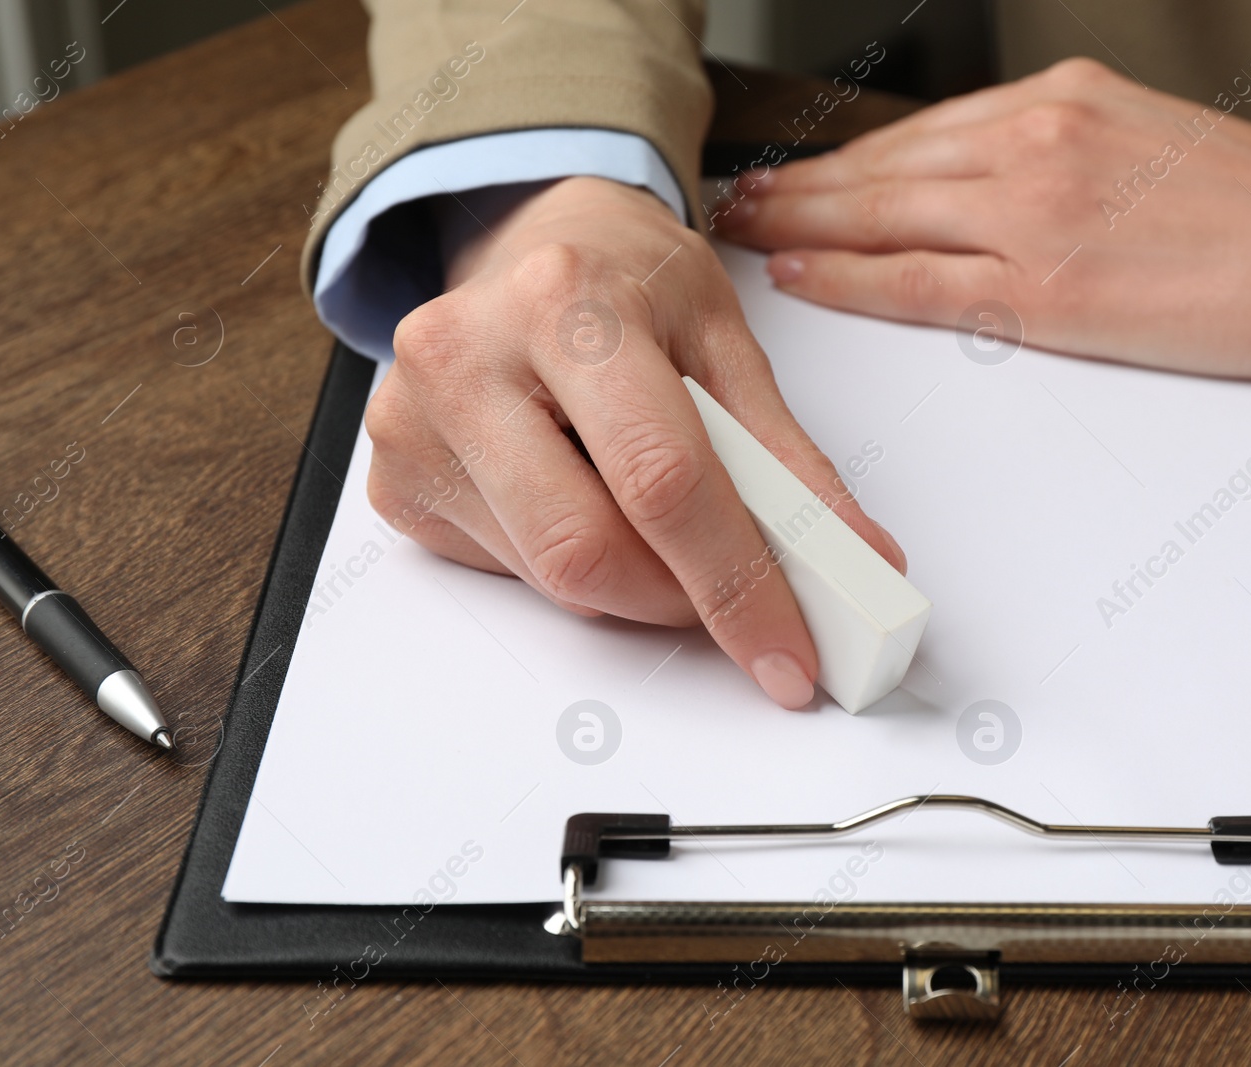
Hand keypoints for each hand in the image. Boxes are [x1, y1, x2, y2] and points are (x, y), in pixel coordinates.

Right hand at [364, 177, 906, 708]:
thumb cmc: (628, 281)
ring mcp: (410, 425)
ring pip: (550, 578)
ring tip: (648, 505)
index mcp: (562, 301)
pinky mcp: (395, 480)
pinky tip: (578, 489)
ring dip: (631, 581)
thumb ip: (787, 458)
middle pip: (588, 553)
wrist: (529, 240)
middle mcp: (463, 358)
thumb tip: (855, 562)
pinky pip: (511, 573)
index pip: (661, 479)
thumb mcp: (724, 338)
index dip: (737, 585)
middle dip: (680, 599)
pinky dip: (574, 563)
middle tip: (733, 591)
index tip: (790, 657)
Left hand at [717, 58, 1250, 378]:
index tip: (793, 174)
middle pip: (882, 168)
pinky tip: (801, 280)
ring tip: (744, 236)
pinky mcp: (1048, 290)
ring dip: (799, 228)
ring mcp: (1035, 213)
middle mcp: (1037, 142)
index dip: (843, 161)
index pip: (920, 134)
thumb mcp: (1151, 144)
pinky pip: (916, 282)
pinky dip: (847, 279)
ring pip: (881, 216)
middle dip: (798, 189)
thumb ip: (1063, 157)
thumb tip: (990, 190)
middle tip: (735, 202)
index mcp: (1062, 102)